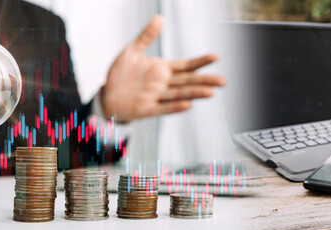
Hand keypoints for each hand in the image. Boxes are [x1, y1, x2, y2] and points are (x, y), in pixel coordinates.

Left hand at [102, 15, 225, 122]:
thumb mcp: (132, 52)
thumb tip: (159, 18)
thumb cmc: (121, 75)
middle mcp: (163, 84)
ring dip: (194, 94)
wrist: (107, 96)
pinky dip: (174, 107)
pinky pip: (162, 108)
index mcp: (162, 70)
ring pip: (179, 95)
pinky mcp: (145, 109)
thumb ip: (146, 37)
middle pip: (188, 82)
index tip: (216, 57)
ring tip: (210, 92)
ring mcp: (155, 97)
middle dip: (205, 81)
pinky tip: (188, 105)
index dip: (200, 62)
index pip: (186, 66)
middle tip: (223, 81)